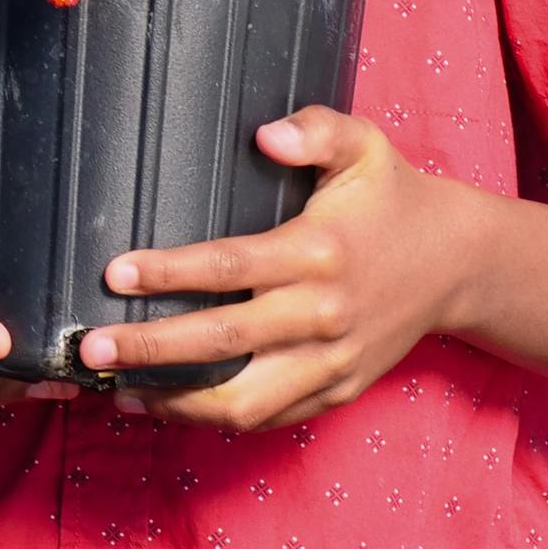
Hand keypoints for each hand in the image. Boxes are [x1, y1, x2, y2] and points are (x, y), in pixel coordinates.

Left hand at [76, 107, 454, 432]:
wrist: (456, 262)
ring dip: (175, 403)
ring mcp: (330, 362)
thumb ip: (317, 130)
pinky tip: (171, 406)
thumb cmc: (393, 196)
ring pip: (242, 402)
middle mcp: (321, 315)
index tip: (115, 274)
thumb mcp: (364, 145)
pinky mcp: (336, 390)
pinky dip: (217, 418)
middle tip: (91, 348)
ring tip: (118, 391)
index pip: (228, 267)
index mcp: (318, 252)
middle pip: (222, 342)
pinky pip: (269, 417)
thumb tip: (266, 135)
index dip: (168, 273)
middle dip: (150, 348)